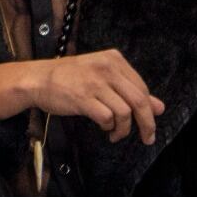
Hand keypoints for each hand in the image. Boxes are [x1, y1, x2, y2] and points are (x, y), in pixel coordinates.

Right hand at [0, 49, 165, 143]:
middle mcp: (107, 68)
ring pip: (125, 112)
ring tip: (115, 134)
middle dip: (147, 123)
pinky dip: (108, 127)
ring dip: (123, 129)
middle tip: (147, 137)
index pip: (142, 87)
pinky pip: (107, 118)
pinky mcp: (83, 98)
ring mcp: (95, 83)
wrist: (37, 79)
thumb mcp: (102, 77)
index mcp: (114, 59)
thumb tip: (159, 107)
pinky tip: (103, 128)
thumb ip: (130, 90)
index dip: (148, 108)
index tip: (147, 122)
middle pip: (139, 100)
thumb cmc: (68, 78)